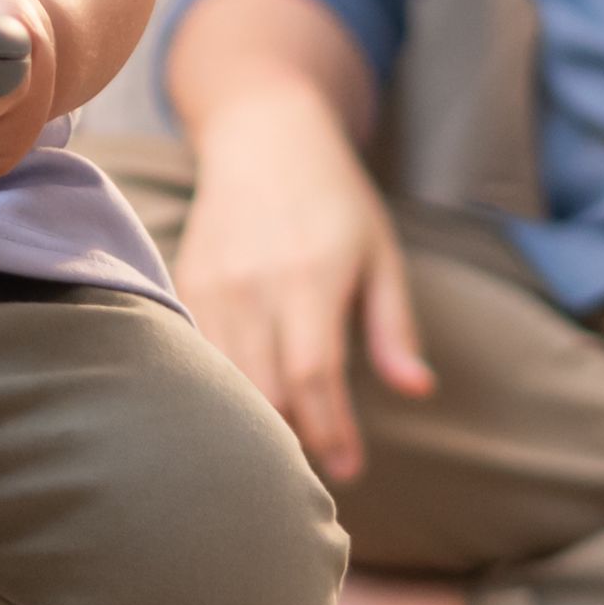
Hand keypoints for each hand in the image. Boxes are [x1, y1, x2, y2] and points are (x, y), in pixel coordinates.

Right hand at [172, 106, 427, 484]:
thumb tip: (417, 391)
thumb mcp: (380, 253)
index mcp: (310, 277)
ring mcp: (213, 285)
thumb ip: (394, 327)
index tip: (350, 470)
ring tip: (287, 450)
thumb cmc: (334, 197)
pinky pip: (200, 357)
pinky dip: (222, 391)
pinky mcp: (186, 284)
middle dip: (294, 441)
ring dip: (256, 423)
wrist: (262, 133)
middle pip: (264, 391)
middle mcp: (255, 285)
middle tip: (321, 471)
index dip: (332, 432)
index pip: (314, 377)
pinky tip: (246, 409)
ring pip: (225, 382)